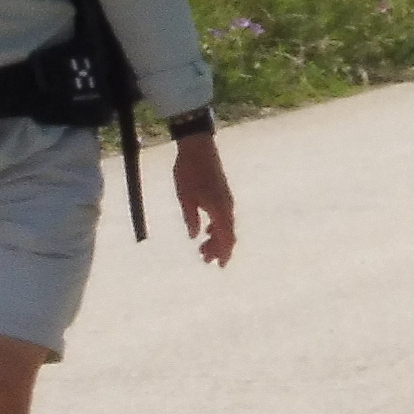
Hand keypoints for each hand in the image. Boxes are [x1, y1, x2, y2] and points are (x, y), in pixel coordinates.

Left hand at [172, 130, 236, 266]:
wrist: (198, 148)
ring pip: (225, 226)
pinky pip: (223, 217)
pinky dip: (216, 228)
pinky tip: (205, 230)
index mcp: (220, 209)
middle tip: (204, 259)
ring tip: (202, 248)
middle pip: (227, 234)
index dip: (224, 253)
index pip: (226, 238)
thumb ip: (191, 218)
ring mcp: (226, 200)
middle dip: (218, 248)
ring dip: (216, 239)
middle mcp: (227, 207)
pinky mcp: (222, 195)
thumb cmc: (189, 172)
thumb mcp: (185, 197)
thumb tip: (194, 236)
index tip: (219, 266)